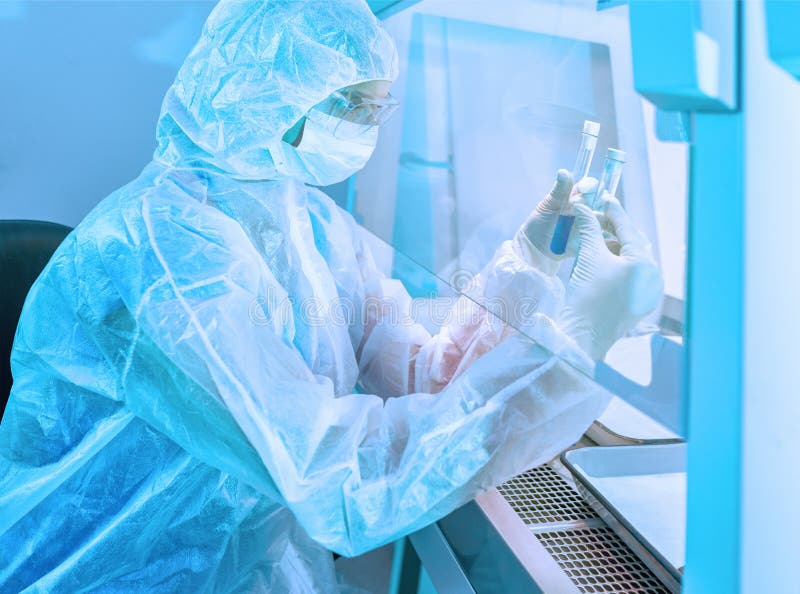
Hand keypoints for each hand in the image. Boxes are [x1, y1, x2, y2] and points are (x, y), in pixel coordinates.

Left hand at [515, 171, 598, 273]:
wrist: (533, 251)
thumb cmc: (538, 226)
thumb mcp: (548, 207)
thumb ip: (559, 190)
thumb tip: (563, 172)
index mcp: (574, 198)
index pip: (588, 188)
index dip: (590, 186)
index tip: (585, 189)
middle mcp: (584, 210)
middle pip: (600, 202)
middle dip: (603, 202)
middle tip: (602, 202)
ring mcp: (588, 225)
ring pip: (604, 219)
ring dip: (607, 218)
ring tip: (603, 220)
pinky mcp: (589, 240)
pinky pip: (602, 237)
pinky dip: (606, 236)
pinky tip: (610, 235)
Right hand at [558, 196, 662, 360]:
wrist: (582, 337)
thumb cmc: (586, 297)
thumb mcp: (588, 256)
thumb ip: (588, 227)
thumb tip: (582, 205)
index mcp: (645, 264)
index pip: (628, 229)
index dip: (613, 211)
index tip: (602, 197)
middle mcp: (653, 277)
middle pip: (633, 243)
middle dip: (612, 230)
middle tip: (594, 218)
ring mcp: (648, 292)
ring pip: (631, 260)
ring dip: (611, 247)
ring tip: (592, 240)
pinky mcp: (639, 303)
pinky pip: (630, 275)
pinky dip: (614, 264)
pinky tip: (598, 260)